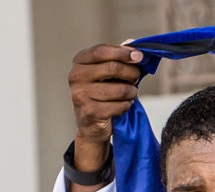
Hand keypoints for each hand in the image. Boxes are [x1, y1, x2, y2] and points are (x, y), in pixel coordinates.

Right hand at [65, 43, 142, 191]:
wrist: (91, 125)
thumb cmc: (102, 94)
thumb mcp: (107, 73)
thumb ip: (118, 57)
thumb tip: (133, 44)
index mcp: (79, 62)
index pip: (101, 51)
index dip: (122, 52)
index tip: (139, 56)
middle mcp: (75, 76)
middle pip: (112, 68)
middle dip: (131, 73)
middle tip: (137, 78)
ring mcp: (80, 95)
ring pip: (119, 89)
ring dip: (131, 92)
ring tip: (130, 94)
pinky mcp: (90, 112)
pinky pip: (119, 105)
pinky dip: (126, 105)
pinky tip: (124, 105)